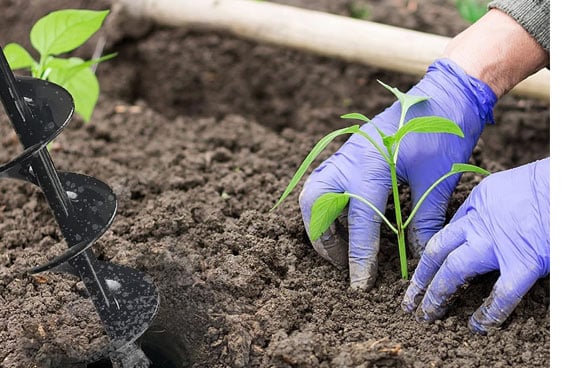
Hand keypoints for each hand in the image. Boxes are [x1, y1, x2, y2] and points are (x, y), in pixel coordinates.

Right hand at [298, 58, 495, 289]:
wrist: (445, 93)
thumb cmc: (444, 132)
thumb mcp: (437, 180)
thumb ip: (424, 220)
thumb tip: (417, 256)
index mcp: (371, 165)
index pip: (359, 220)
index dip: (360, 256)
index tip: (360, 283)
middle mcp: (349, 159)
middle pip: (315, 203)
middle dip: (322, 238)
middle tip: (342, 262)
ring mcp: (346, 153)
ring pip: (314, 191)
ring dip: (320, 221)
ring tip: (339, 246)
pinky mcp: (350, 153)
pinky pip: (325, 183)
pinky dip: (328, 206)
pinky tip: (346, 220)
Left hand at [401, 158, 549, 333]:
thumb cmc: (545, 184)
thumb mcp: (505, 188)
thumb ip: (488, 209)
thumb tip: (483, 226)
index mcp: (476, 203)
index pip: (446, 233)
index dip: (432, 256)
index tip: (424, 271)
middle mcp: (479, 224)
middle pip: (437, 252)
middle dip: (421, 278)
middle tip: (409, 300)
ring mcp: (497, 246)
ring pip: (454, 272)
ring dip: (437, 294)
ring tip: (427, 314)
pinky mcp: (523, 264)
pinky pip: (501, 295)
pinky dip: (488, 314)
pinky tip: (477, 326)